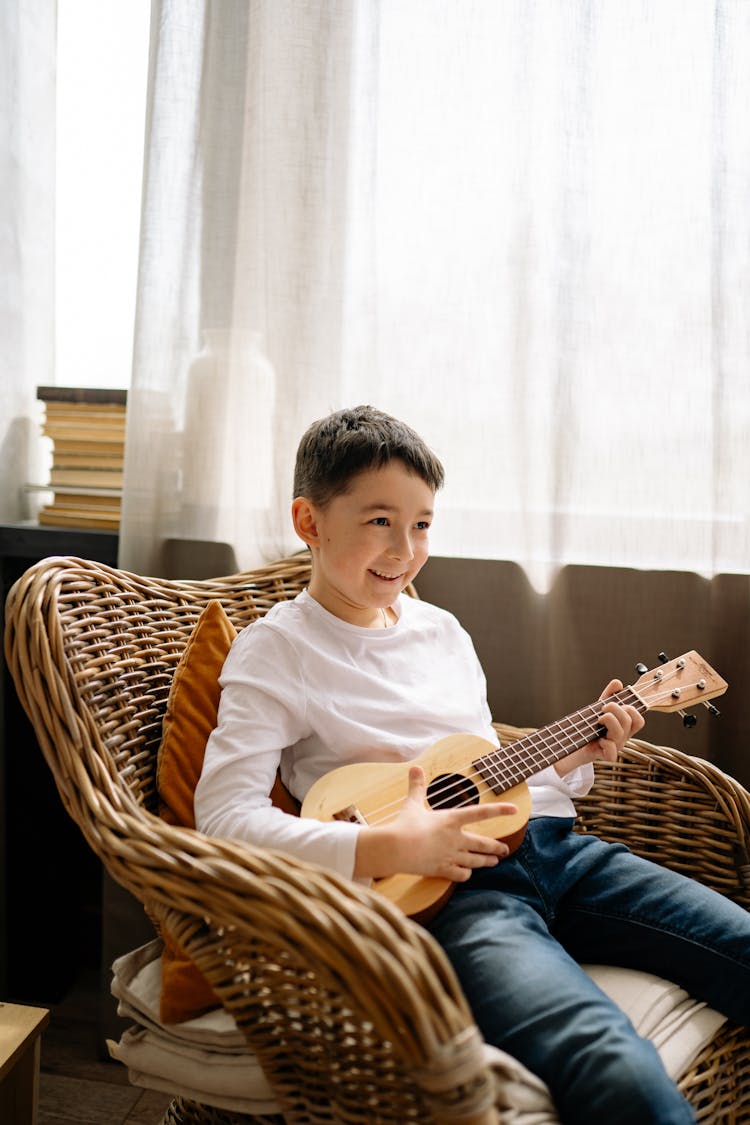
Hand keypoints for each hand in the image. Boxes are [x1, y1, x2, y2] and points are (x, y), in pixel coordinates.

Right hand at [355, 765, 517, 881]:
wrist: (395, 848)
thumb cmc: (404, 824)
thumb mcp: (412, 803)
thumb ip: (417, 786)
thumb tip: (415, 767)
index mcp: (451, 819)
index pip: (481, 813)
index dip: (499, 810)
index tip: (514, 810)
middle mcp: (455, 838)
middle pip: (483, 844)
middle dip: (496, 847)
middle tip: (504, 849)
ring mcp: (450, 855)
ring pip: (475, 861)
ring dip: (487, 861)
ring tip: (494, 862)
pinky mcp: (442, 870)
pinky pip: (460, 875)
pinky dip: (466, 874)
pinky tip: (467, 873)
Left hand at [556, 679, 644, 775]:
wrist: (573, 743)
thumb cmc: (589, 726)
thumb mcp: (599, 708)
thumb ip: (609, 695)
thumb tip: (617, 683)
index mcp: (625, 727)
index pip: (639, 720)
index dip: (633, 710)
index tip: (619, 704)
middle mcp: (623, 737)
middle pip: (628, 721)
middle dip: (615, 709)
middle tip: (603, 708)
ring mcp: (616, 747)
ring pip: (620, 732)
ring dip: (609, 720)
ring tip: (598, 719)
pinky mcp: (606, 756)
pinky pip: (613, 752)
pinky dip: (606, 743)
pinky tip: (598, 739)